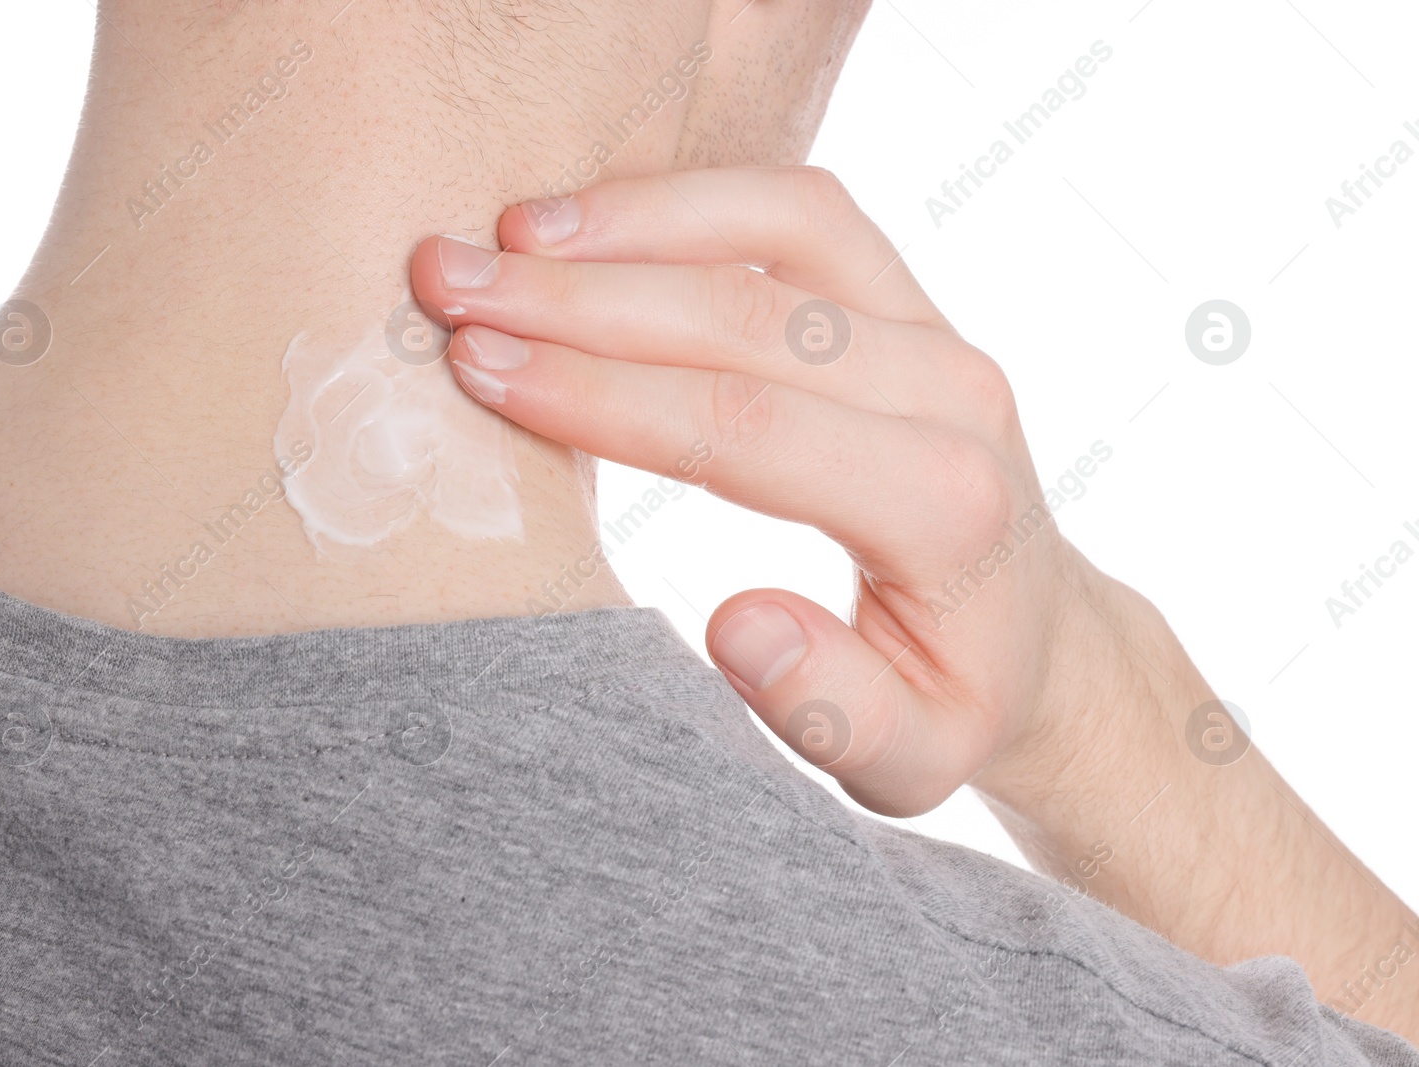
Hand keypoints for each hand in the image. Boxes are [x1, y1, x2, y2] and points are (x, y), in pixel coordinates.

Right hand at [410, 166, 1098, 816]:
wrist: (1040, 632)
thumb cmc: (953, 700)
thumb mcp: (907, 759)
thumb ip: (829, 709)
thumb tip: (736, 623)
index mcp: (943, 507)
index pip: (749, 428)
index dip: (605, 395)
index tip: (482, 372)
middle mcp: (951, 392)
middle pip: (748, 315)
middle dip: (581, 298)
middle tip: (447, 286)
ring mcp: (934, 329)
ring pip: (778, 227)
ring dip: (632, 222)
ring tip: (502, 236)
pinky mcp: (904, 299)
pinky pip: (796, 213)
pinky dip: (687, 200)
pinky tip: (583, 222)